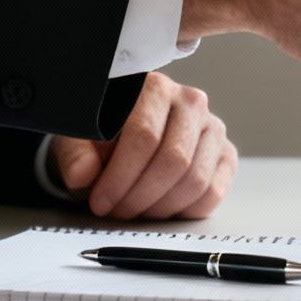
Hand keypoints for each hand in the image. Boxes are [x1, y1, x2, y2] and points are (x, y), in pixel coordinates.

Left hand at [49, 71, 236, 219]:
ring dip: (162, 207)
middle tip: (118, 212)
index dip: (120, 177)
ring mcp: (213, 128)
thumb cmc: (104, 133)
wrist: (127, 133)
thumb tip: (84, 174)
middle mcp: (191, 102)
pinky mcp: (226, 154)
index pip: (144, 136)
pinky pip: (214, 191)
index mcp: (155, 88)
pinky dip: (187, 210)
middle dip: (141, 196)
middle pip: (173, 160)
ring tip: (137, 211)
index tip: (100, 201)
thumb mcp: (79, 137)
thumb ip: (75, 154)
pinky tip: (162, 209)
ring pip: (196, 180)